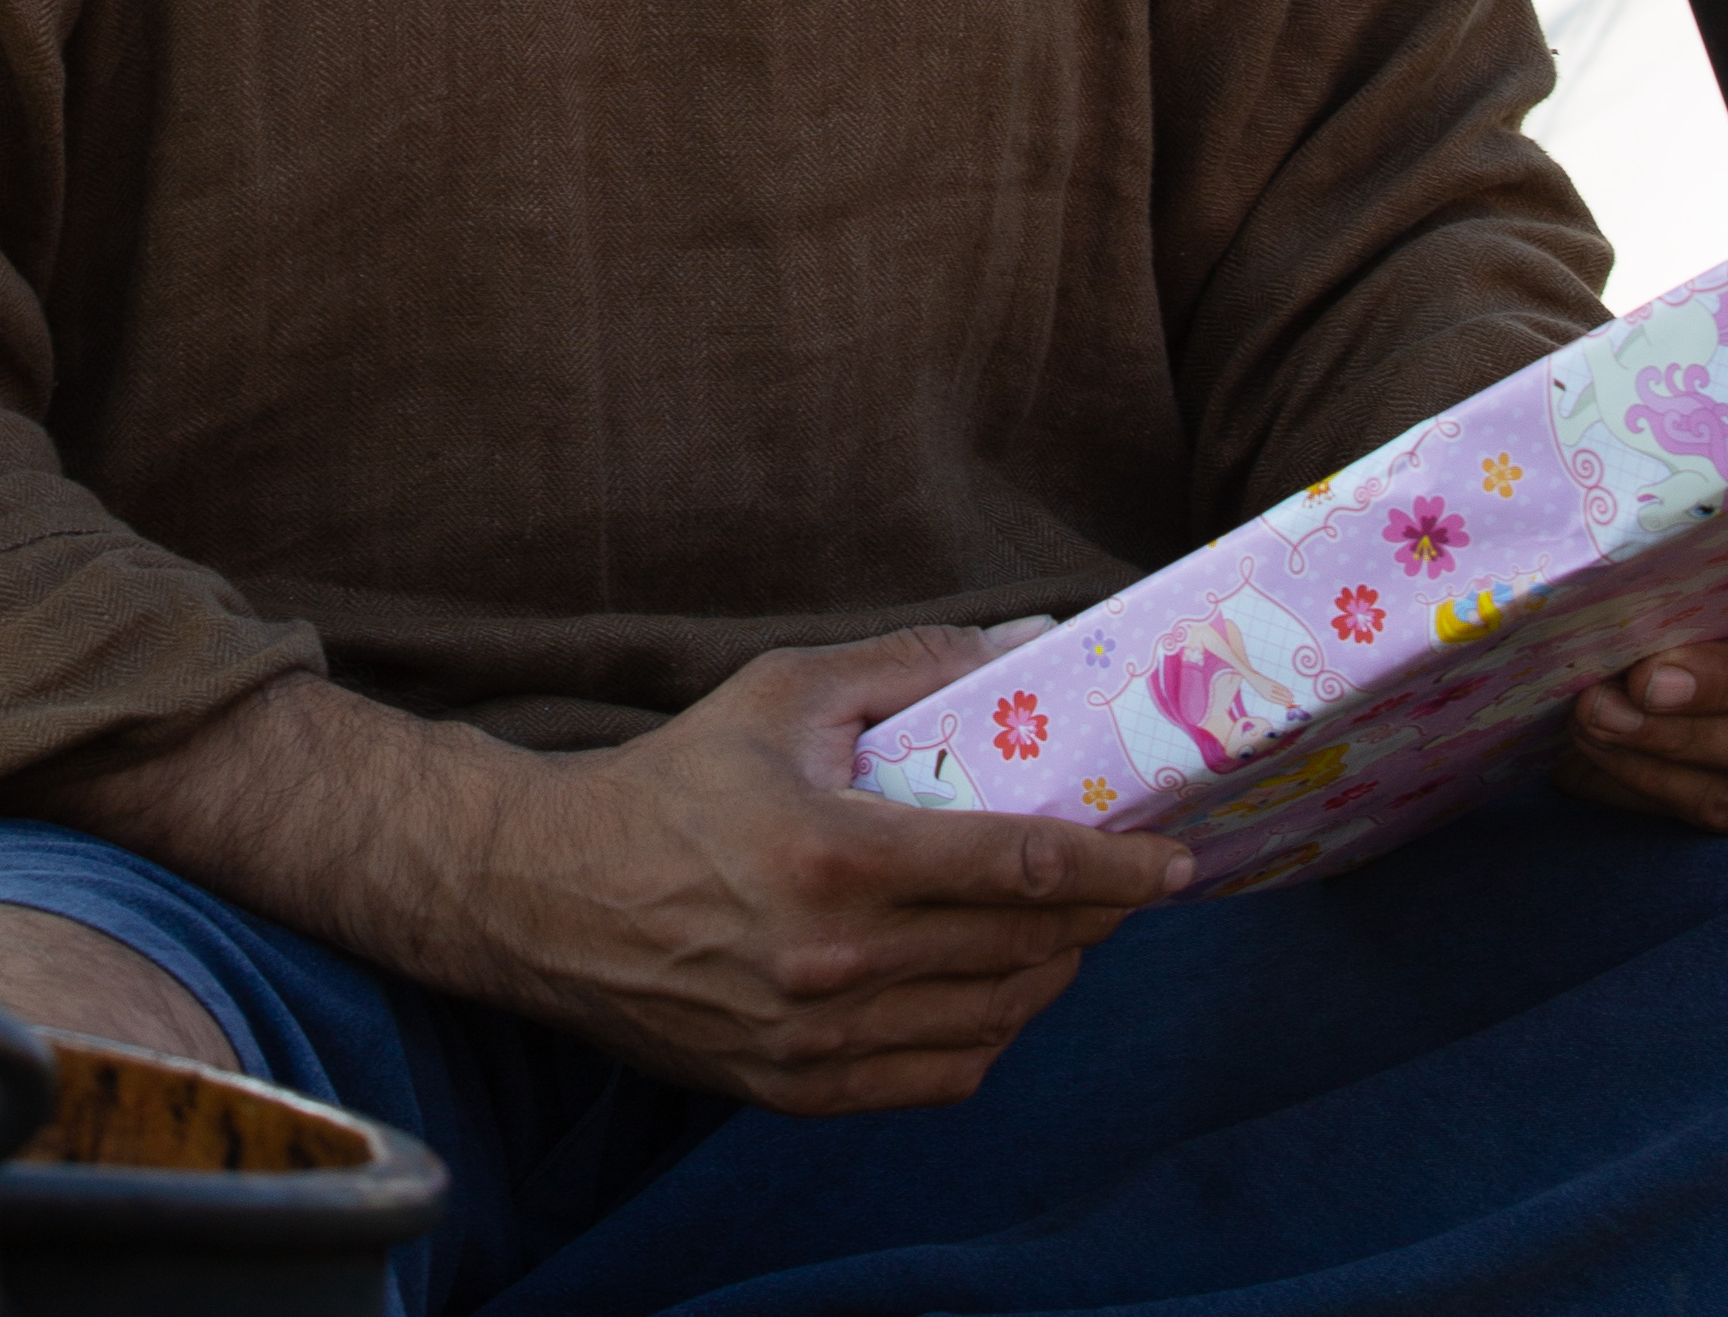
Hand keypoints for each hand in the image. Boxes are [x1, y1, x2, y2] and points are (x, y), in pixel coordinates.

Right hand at [476, 623, 1190, 1114]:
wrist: (553, 894)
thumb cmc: (677, 780)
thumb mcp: (788, 691)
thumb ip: (914, 664)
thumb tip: (1027, 637)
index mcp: (837, 855)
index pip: (1016, 870)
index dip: (1113, 869)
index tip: (1174, 862)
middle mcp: (832, 960)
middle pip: (1018, 951)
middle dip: (1097, 918)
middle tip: (1132, 884)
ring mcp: (813, 1037)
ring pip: (988, 1023)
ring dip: (1051, 979)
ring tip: (1073, 935)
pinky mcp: (791, 1088)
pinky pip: (932, 1081)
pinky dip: (987, 1041)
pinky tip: (999, 996)